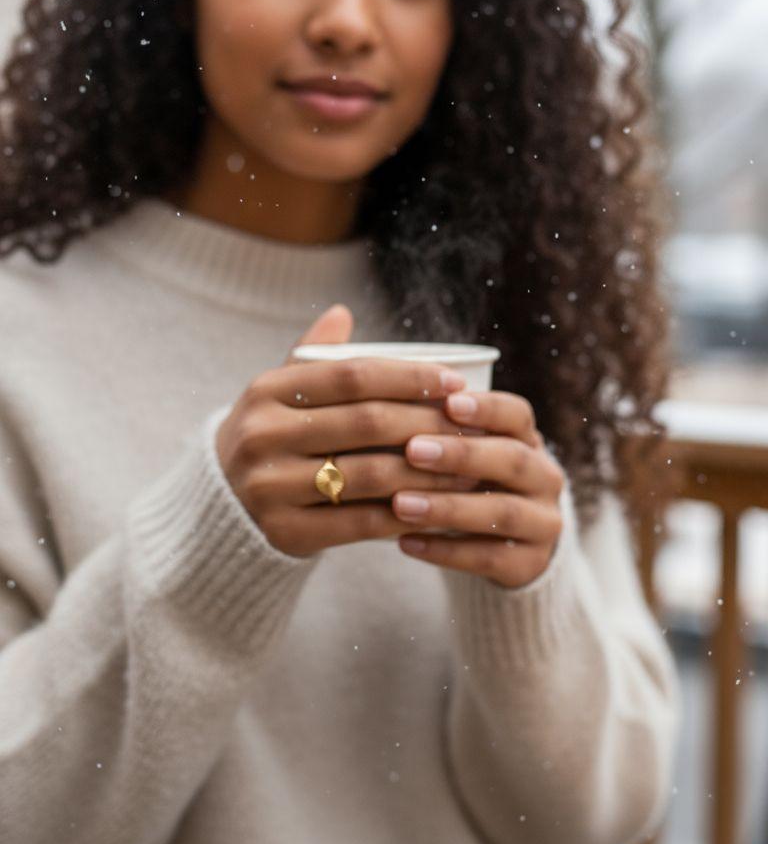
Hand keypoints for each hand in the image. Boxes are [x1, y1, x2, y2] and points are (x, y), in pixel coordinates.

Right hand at [215, 305, 476, 557]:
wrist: (219, 507)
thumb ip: (315, 358)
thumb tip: (342, 311)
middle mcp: (263, 435)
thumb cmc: (272, 438)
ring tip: (468, 466)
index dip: (409, 376)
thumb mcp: (280, 393)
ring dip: (428, 472)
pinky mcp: (284, 532)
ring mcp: (270, 486)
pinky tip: (436, 506)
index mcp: (267, 391)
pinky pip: (359, 523)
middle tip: (472, 425)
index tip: (455, 382)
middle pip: (366, 423)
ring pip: (369, 475)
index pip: (352, 375)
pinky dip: (403, 513)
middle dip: (428, 422)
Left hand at [394, 390, 563, 587]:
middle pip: (512, 460)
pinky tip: (405, 542)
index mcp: (528, 440)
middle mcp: (545, 478)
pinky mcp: (530, 565)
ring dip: (447, 507)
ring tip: (399, 504)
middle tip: (412, 450)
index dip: (485, 408)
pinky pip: (488, 558)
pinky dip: (444, 550)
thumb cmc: (470, 483)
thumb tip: (388, 407)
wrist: (505, 545)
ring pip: (501, 512)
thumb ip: (441, 432)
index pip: (516, 415)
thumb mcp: (466, 454)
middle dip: (461, 455)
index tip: (449, 403)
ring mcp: (544, 524)